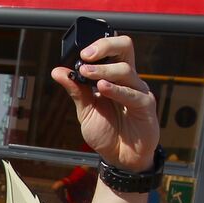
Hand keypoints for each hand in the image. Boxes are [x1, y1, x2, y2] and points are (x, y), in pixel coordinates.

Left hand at [50, 34, 158, 171]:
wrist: (119, 157)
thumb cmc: (106, 132)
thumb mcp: (85, 111)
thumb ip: (75, 90)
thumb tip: (58, 71)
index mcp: (113, 76)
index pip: (111, 49)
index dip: (98, 45)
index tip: (79, 52)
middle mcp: (127, 79)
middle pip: (125, 47)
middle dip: (105, 46)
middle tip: (85, 55)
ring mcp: (138, 90)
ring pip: (125, 69)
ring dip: (103, 70)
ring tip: (86, 73)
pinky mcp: (146, 106)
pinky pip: (132, 94)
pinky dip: (116, 89)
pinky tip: (102, 88)